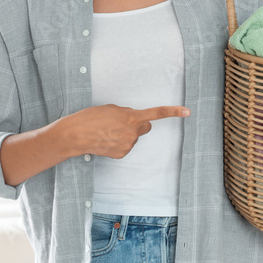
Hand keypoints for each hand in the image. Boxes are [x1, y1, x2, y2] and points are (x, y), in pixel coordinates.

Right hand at [67, 104, 189, 158]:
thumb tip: (134, 119)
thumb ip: (127, 113)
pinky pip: (126, 145)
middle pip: (145, 127)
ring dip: (125, 133)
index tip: (187, 111)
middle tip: (122, 122)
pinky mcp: (121, 154)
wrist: (75, 135)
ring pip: (133, 137)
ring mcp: (128, 145)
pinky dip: (119, 142)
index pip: (156, 114)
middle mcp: (132, 132)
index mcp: (131, 117)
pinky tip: (107, 139)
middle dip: (138, 124)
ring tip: (108, 131)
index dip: (173, 112)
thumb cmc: (91, 117)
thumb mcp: (112, 108)